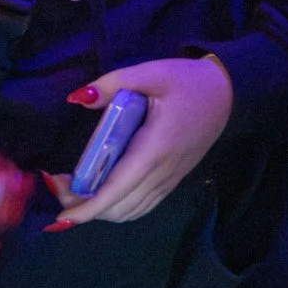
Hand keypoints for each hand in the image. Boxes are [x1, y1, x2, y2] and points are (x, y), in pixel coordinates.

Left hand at [42, 57, 233, 228]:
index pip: (118, 189)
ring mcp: (169, 179)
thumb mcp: (151, 72)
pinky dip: (118, 206)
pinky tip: (103, 191)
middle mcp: (162, 171)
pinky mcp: (173, 179)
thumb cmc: (189, 81)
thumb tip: (77, 99)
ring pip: (131, 211)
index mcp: (155, 148)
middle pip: (120, 206)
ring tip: (76, 188)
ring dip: (101, 209)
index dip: (89, 208)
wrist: (228, 92)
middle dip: (85, 206)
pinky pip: (142, 205)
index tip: (62, 215)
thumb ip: (112, 83)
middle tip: (59, 184)